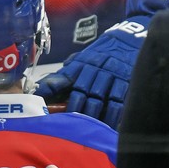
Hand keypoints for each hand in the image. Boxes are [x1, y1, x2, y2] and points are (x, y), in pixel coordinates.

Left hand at [35, 16, 149, 128]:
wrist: (129, 39)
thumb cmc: (102, 53)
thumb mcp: (84, 57)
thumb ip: (69, 71)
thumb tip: (46, 86)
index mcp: (81, 63)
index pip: (63, 77)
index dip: (50, 88)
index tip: (39, 99)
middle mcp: (94, 68)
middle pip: (81, 90)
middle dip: (73, 108)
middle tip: (67, 124)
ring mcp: (110, 75)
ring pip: (98, 98)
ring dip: (91, 115)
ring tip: (86, 128)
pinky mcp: (125, 82)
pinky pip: (117, 101)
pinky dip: (112, 115)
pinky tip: (106, 125)